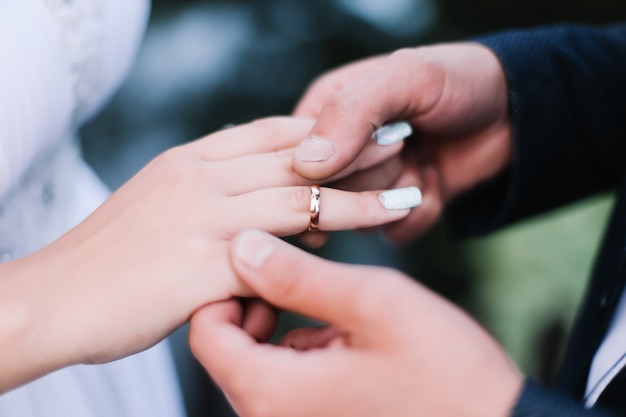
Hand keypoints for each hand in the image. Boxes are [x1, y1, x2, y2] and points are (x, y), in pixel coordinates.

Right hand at [0, 117, 415, 391]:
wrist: (54, 300)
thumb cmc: (109, 260)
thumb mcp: (158, 204)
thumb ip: (209, 193)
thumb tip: (263, 200)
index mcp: (188, 160)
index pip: (270, 132)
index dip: (322, 131)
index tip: (362, 132)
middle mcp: (198, 178)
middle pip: (295, 156)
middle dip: (353, 151)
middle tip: (400, 148)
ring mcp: (201, 219)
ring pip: (299, 199)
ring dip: (356, 199)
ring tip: (403, 198)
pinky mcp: (203, 267)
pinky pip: (276, 255)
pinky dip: (316, 253)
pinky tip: (347, 254)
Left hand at [190, 230, 522, 416]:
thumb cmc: (444, 370)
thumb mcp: (373, 305)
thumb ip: (300, 276)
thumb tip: (242, 245)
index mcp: (273, 393)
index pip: (204, 332)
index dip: (227, 286)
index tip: (267, 260)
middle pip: (224, 346)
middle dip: (254, 301)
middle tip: (298, 271)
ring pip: (254, 358)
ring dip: (279, 321)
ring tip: (326, 298)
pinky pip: (282, 377)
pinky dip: (299, 345)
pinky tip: (340, 328)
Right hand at [293, 43, 512, 241]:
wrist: (513, 113)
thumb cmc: (459, 81)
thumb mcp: (406, 78)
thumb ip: (351, 112)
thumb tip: (305, 165)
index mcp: (321, 112)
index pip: (294, 158)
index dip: (337, 161)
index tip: (386, 140)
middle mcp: (335, 153)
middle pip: (326, 195)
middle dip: (378, 175)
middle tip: (409, 144)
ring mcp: (362, 187)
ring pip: (357, 221)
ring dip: (401, 194)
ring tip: (423, 160)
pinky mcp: (390, 214)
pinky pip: (390, 235)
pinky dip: (420, 215)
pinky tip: (435, 185)